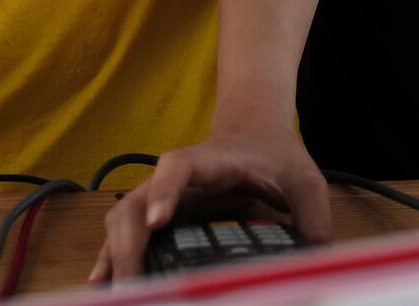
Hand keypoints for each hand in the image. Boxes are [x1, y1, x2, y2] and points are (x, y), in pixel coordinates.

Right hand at [89, 127, 329, 283]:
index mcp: (210, 160)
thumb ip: (312, 219)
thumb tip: (316, 263)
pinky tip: (102, 284)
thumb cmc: (277, 154)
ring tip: (119, 295)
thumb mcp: (304, 181)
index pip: (178, 166)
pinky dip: (112, 257)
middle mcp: (176, 177)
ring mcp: (164, 195)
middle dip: (129, 246)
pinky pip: (126, 233)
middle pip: (137, 203)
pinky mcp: (161, 215)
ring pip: (124, 220)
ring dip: (115, 255)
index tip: (157, 223)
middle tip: (134, 288)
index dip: (165, 192)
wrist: (256, 130)